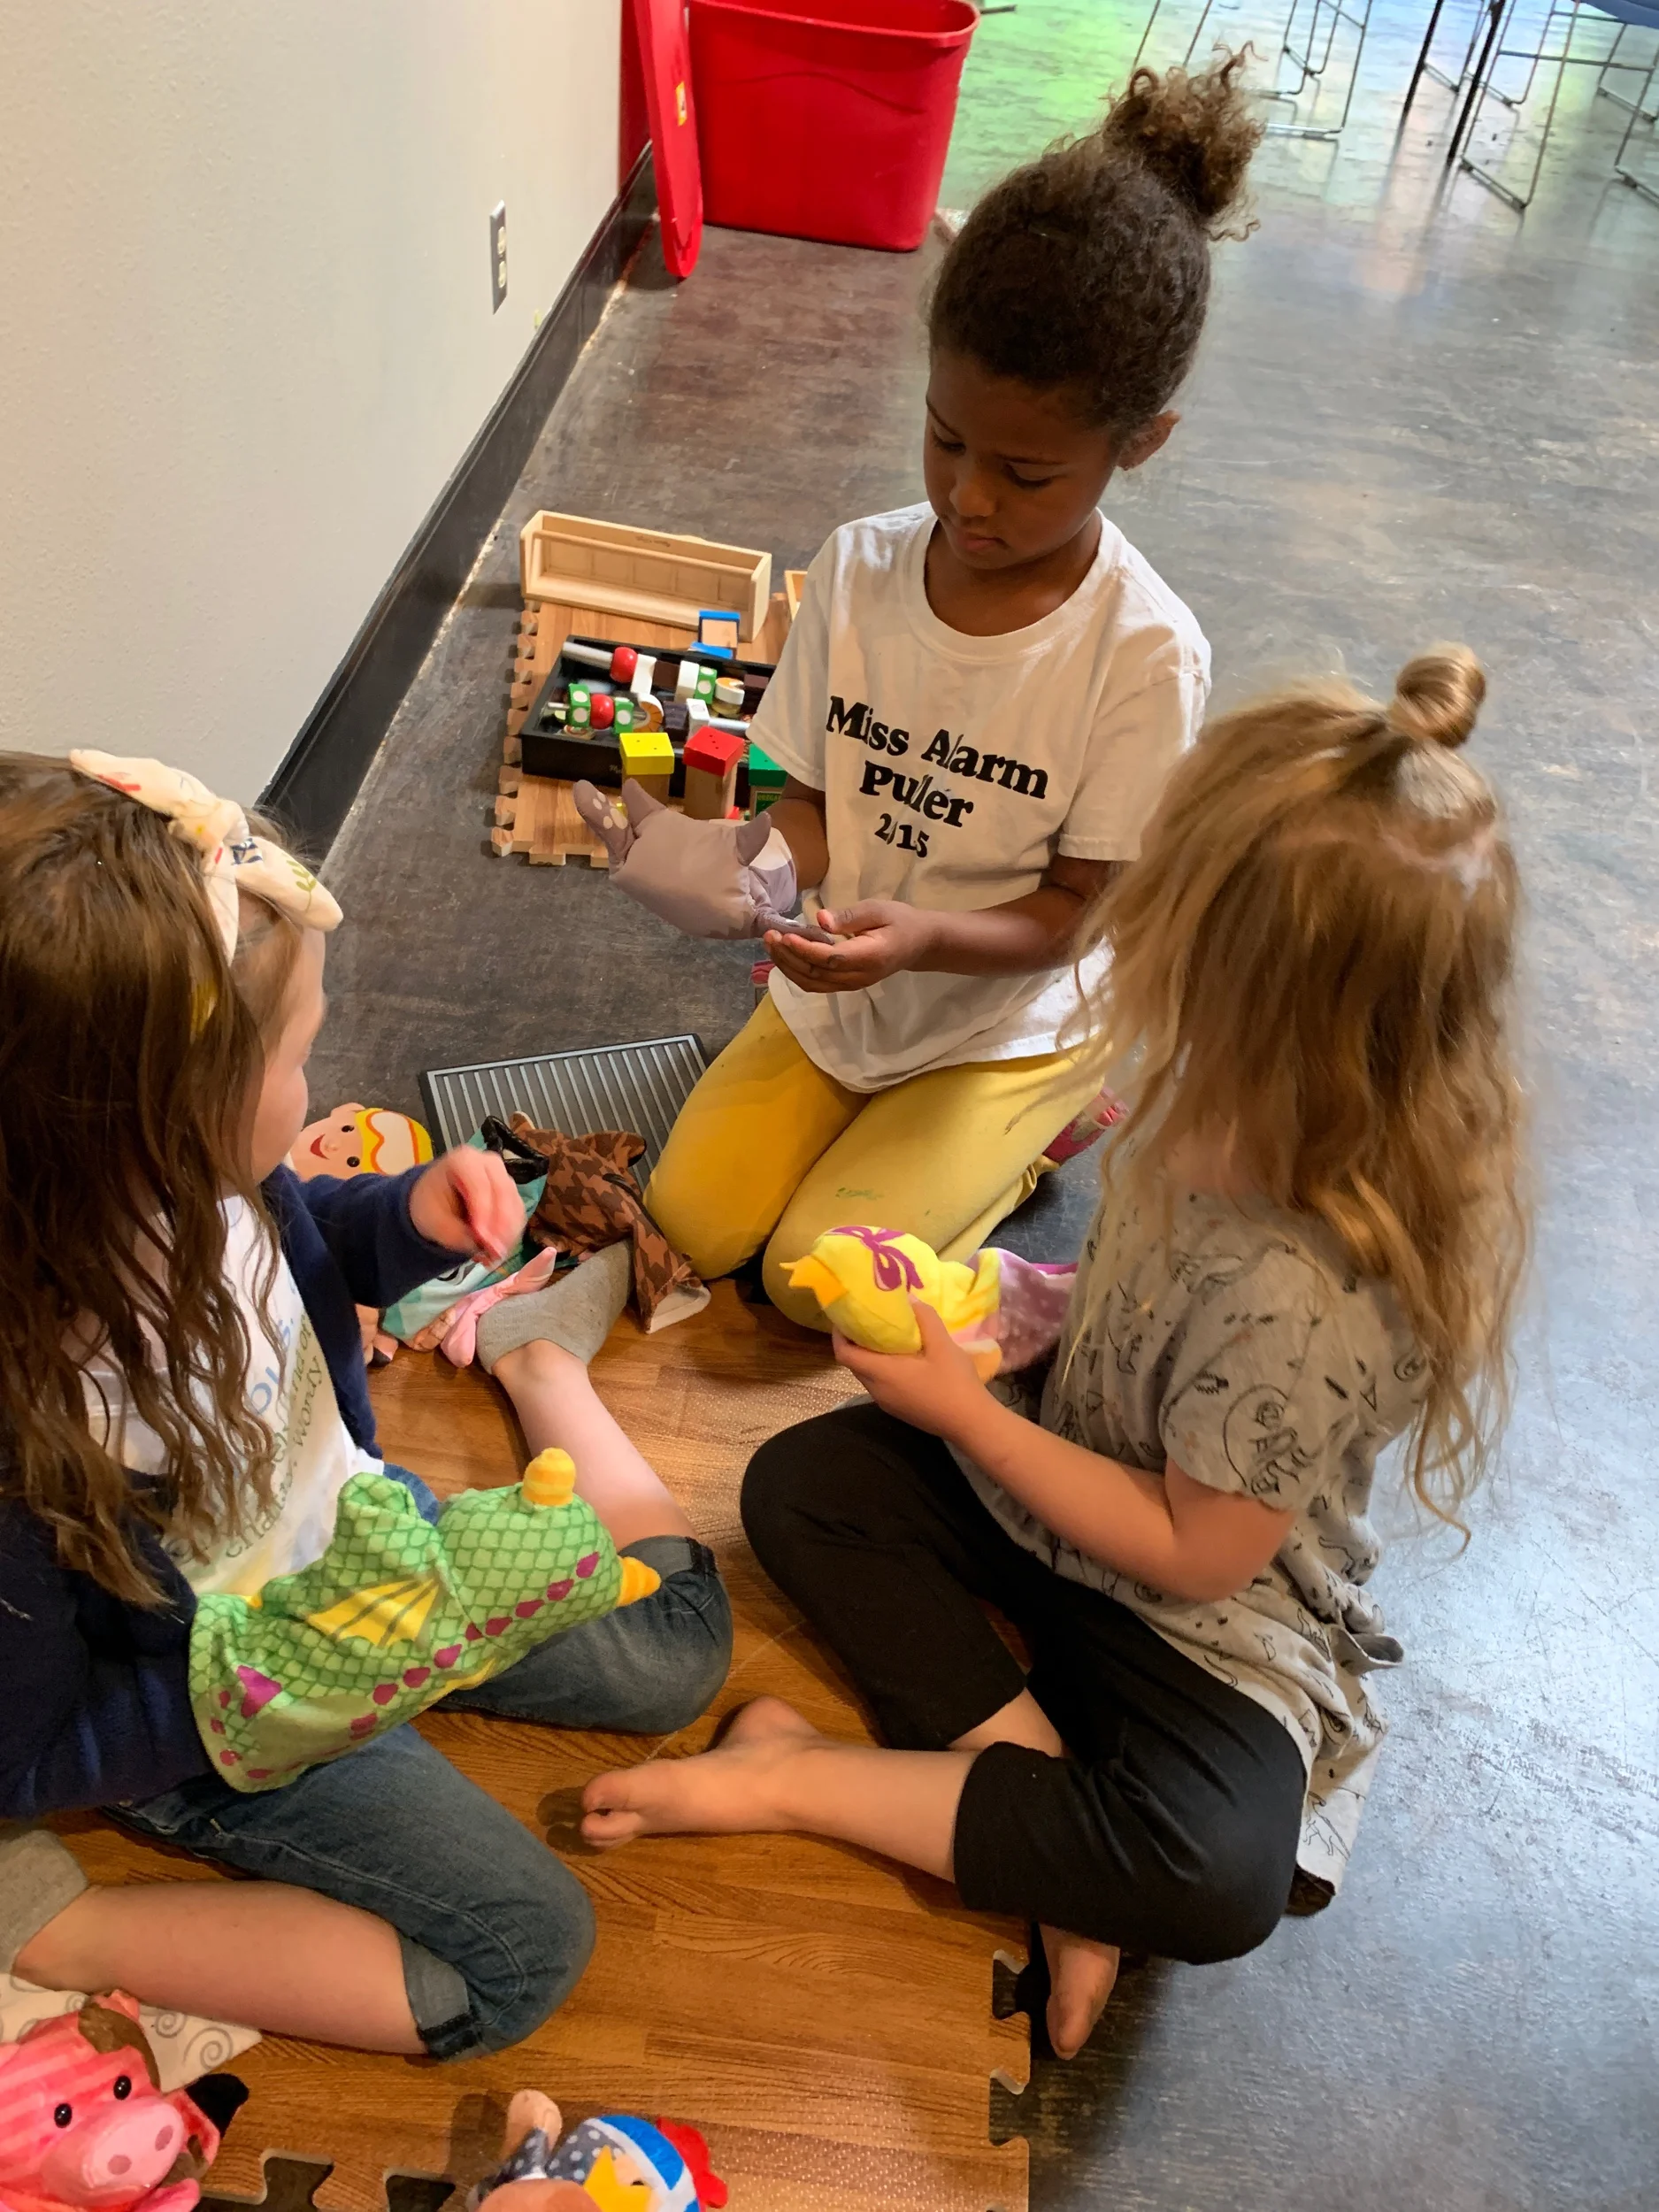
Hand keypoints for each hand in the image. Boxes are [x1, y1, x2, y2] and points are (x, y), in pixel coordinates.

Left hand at [408, 1147, 521, 1263]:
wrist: (435, 1198)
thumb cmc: (431, 1204)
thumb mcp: (432, 1220)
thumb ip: (455, 1233)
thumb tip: (481, 1245)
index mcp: (464, 1160)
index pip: (479, 1185)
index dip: (483, 1213)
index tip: (482, 1239)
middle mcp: (489, 1163)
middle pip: (504, 1192)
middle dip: (501, 1226)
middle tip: (494, 1253)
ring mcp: (504, 1177)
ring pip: (515, 1204)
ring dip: (508, 1233)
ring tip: (493, 1256)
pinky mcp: (512, 1193)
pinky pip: (518, 1214)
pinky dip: (511, 1234)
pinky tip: (498, 1250)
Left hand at [765, 900, 936, 992]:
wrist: (918, 944)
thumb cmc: (900, 922)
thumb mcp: (878, 910)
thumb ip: (850, 917)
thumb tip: (820, 918)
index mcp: (869, 957)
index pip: (830, 959)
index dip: (805, 950)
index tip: (785, 935)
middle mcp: (859, 976)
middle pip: (816, 974)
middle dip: (789, 956)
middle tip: (770, 935)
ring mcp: (852, 984)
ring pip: (812, 983)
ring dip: (788, 966)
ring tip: (771, 945)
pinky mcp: (846, 984)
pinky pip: (816, 984)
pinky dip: (796, 972)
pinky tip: (784, 956)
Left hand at [833, 1300, 989, 1440]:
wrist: (971, 1422)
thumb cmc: (954, 1382)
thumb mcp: (942, 1344)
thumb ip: (924, 1318)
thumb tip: (909, 1298)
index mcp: (881, 1374)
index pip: (844, 1354)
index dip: (840, 1334)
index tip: (847, 1315)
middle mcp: (877, 1390)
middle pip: (854, 1363)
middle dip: (856, 1341)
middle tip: (869, 1319)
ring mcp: (887, 1403)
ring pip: (868, 1375)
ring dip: (870, 1355)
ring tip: (887, 1334)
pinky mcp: (898, 1409)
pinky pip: (880, 1385)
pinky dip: (881, 1368)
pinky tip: (903, 1357)